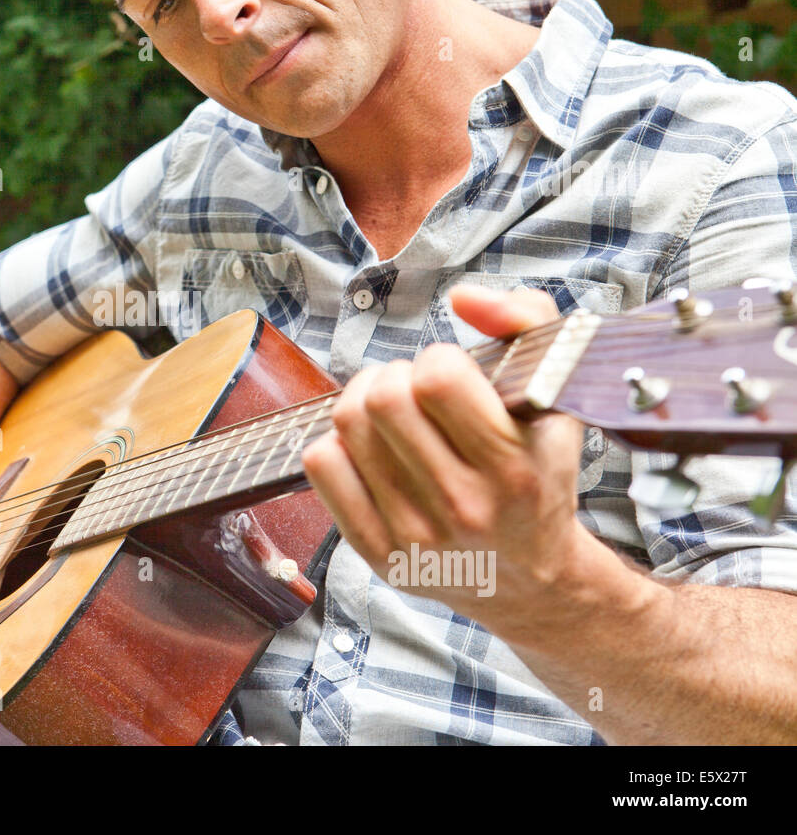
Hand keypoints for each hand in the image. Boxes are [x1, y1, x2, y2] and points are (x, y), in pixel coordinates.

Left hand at [301, 285, 588, 633]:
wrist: (530, 581)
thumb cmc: (538, 477)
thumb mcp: (557, 398)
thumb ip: (525, 324)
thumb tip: (464, 295)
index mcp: (514, 468)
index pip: (438, 379)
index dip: (438, 362)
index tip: (452, 378)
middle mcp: (463, 507)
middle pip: (382, 397)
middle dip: (395, 376)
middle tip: (415, 392)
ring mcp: (414, 535)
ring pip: (346, 425)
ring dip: (363, 400)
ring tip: (391, 413)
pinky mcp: (376, 552)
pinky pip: (320, 465)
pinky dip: (337, 442)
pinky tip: (369, 450)